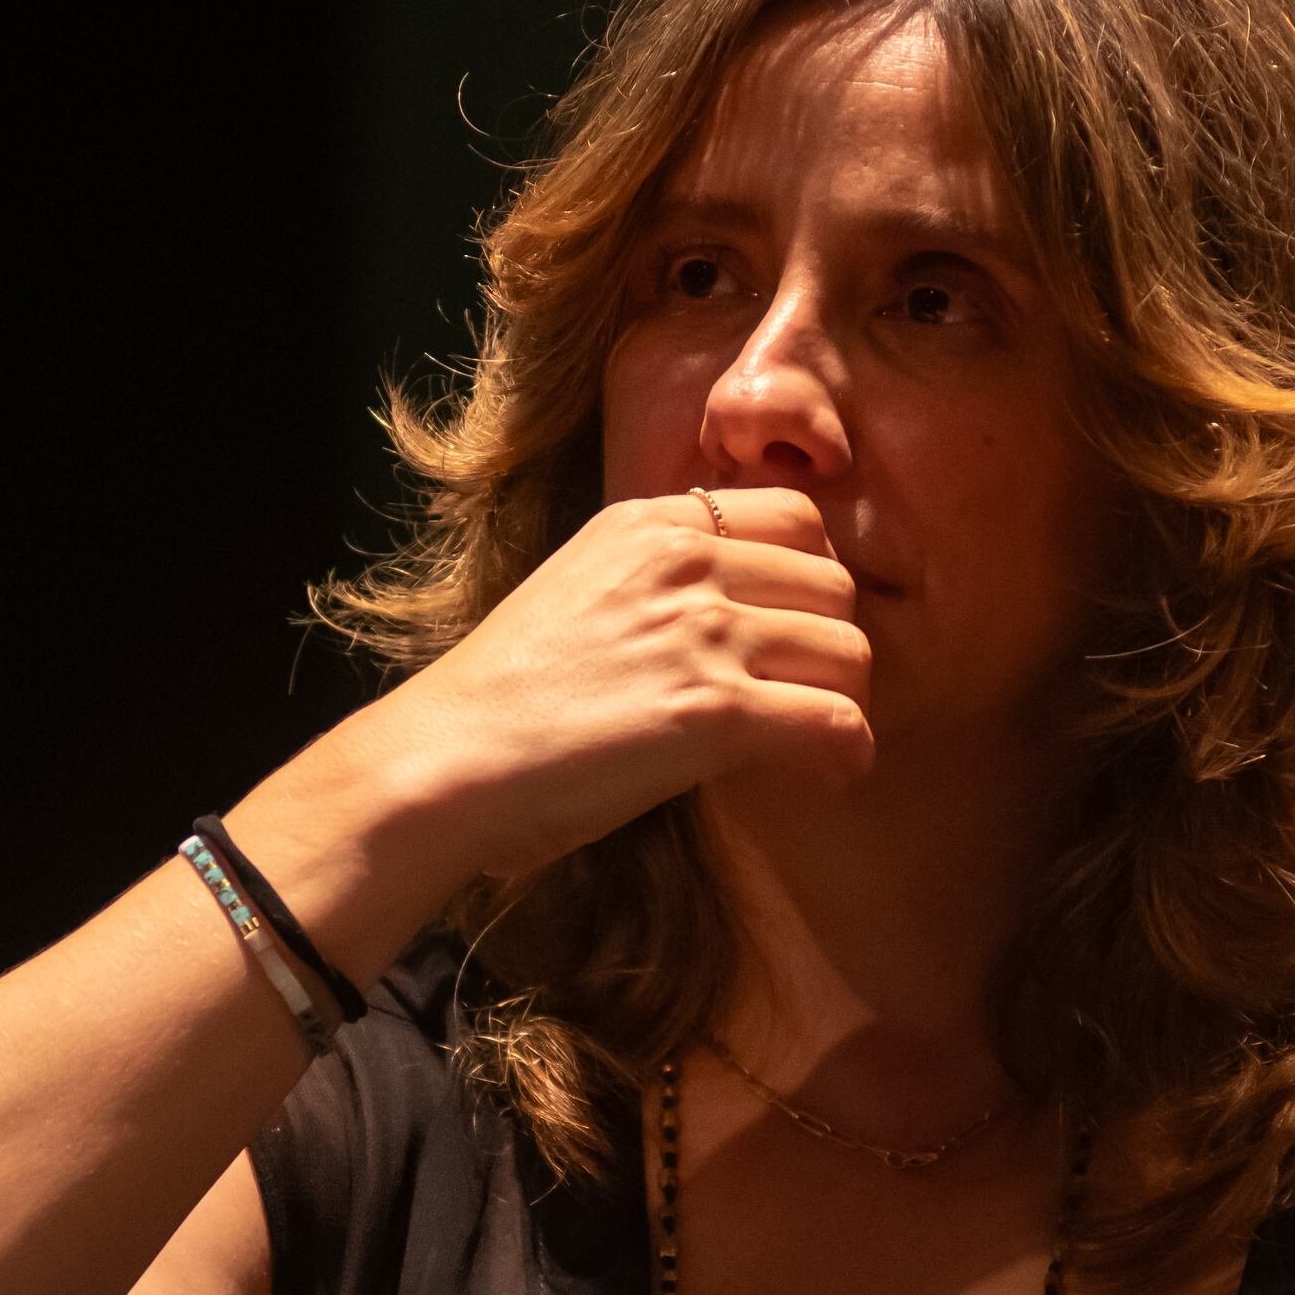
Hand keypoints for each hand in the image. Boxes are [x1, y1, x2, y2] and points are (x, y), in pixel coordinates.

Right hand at [372, 487, 873, 881]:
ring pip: (849, 650)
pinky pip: (837, 720)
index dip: (810, 581)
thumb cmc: (498, 701)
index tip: (795, 631)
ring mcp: (704, 630)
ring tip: (815, 744)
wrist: (445, 760)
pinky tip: (831, 776)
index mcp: (650, 524)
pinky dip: (849, 754)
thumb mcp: (578, 592)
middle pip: (834, 584)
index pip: (796, 517)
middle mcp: (685, 560)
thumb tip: (727, 620)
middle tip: (808, 697)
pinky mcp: (716, 710)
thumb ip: (654, 584)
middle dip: (830, 645)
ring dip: (842, 701)